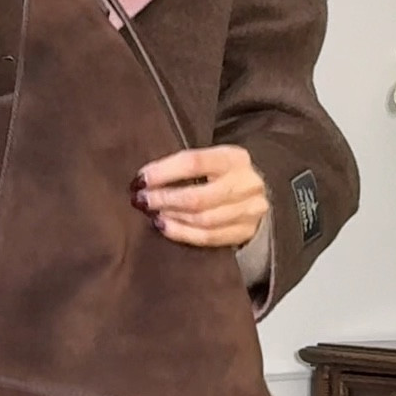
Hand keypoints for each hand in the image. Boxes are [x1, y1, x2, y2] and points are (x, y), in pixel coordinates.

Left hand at [131, 145, 268, 247]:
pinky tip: (165, 226)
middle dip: (163, 199)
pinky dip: (182, 233)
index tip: (140, 180)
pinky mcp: (245, 231)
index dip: (163, 172)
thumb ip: (184, 166)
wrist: (254, 194)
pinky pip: (209, 237)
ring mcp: (250, 210)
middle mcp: (246, 183)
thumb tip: (144, 181)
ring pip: (202, 220)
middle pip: (198, 197)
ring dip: (171, 217)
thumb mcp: (210, 160)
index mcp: (234, 158)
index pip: (194, 163)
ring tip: (152, 213)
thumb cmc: (221, 175)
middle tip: (141, 200)